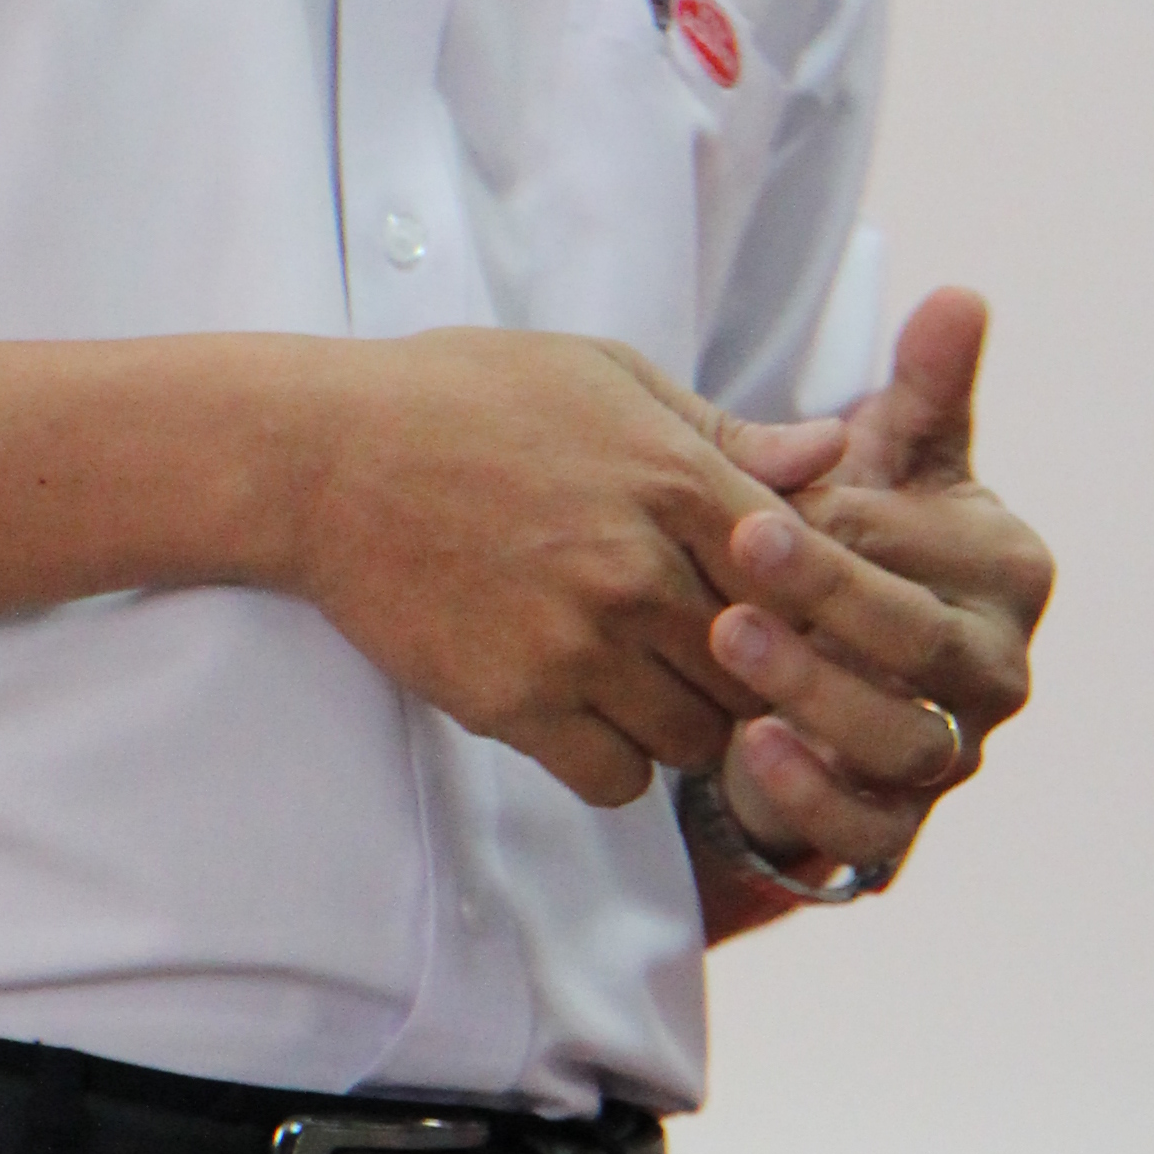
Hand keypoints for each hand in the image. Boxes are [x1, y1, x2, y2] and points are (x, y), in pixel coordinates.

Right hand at [283, 328, 848, 810]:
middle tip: (707, 661)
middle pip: (763, 673)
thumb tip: (831, 450)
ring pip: (698, 739)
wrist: (322, 456)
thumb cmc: (459, 398)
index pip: (806, 579)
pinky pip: (617, 778)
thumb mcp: (600, 375)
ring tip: (639, 686)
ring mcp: (580, 643)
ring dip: (681, 723)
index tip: (770, 606)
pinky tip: (584, 714)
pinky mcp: (517, 702)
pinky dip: (614, 761)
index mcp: (676, 478)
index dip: (803, 605)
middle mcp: (641, 569)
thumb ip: (721, 428)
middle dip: (748, 675)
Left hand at [693, 289, 1049, 903]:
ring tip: (727, 639)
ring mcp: (953, 757)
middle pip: (925, 646)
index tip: (765, 501)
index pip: (935, 552)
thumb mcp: (890, 460)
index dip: (853, 528)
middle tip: (741, 554)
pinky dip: (815, 799)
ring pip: (902, 741)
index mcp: (1007, 571)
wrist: (812, 657)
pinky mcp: (899, 828)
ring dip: (814, 692)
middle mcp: (998, 670)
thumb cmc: (858, 541)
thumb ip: (923, 388)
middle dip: (831, 599)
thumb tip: (960, 297)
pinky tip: (750, 750)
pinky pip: (872, 831)